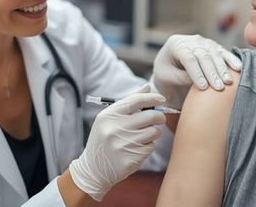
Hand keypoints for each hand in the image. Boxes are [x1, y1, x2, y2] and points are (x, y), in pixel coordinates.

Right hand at [69, 85, 165, 201]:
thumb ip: (129, 102)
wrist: (94, 168)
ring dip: (153, 133)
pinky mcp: (131, 159)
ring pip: (154, 132)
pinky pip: (151, 147)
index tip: (162, 99)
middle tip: (159, 119)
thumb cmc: (104, 138)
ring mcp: (123, 145)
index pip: (136, 101)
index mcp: (109, 115)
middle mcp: (116, 129)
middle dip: (159, 116)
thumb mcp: (109, 118)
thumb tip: (147, 87)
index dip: (152, 98)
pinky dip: (148, 146)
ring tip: (142, 136)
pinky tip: (136, 148)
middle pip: (151, 116)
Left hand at [152, 34, 241, 108]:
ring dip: (222, 68)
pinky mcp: (213, 47)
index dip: (196, 72)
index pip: (188, 58)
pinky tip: (238, 68)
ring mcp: (203, 42)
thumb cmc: (165, 70)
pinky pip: (223, 52)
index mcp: (175, 44)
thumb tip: (198, 81)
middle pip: (203, 55)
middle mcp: (191, 40)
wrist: (169, 62)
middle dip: (211, 72)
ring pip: (215, 54)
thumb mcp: (165, 75)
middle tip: (218, 88)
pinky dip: (231, 60)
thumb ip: (179, 77)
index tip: (203, 87)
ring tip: (228, 82)